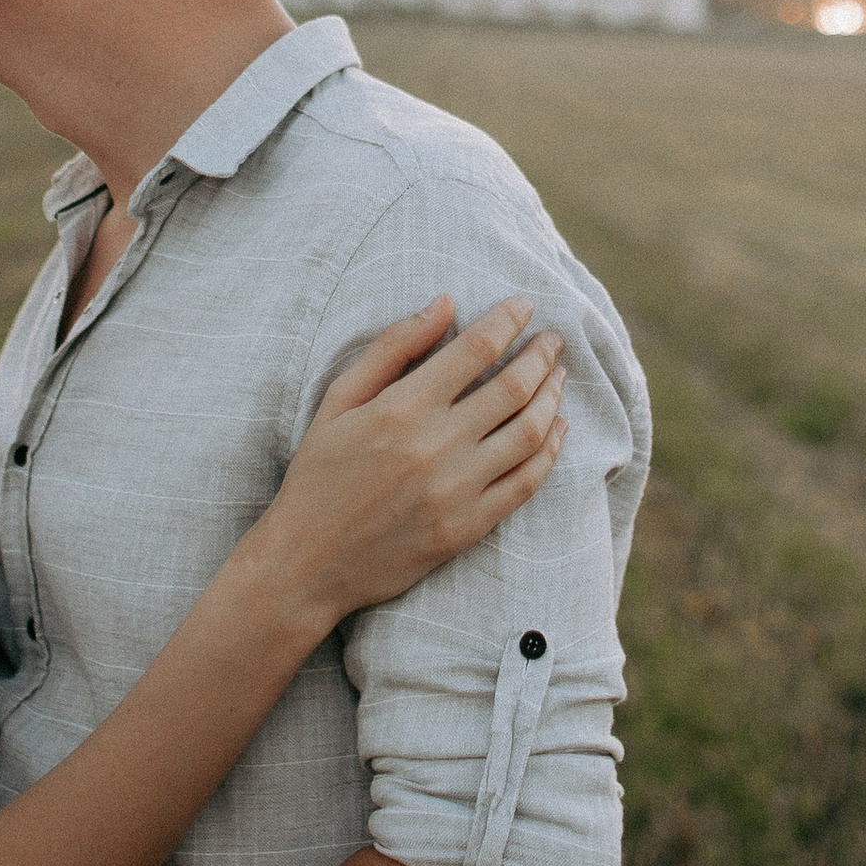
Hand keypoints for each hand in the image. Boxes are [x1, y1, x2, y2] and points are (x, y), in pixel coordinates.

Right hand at [257, 293, 567, 627]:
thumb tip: (443, 302)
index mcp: (402, 408)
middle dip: (541, 355)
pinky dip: (550, 451)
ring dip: (552, 398)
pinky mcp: (468, 528)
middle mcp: (436, 446)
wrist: (307, 563)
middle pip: (514, 387)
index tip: (524, 304)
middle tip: (553, 339)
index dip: (508, 320)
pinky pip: (526, 483)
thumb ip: (392, 348)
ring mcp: (457, 491)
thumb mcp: (338, 400)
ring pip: (529, 433)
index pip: (476, 349)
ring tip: (558, 377)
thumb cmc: (318, 475)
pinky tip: (557, 430)